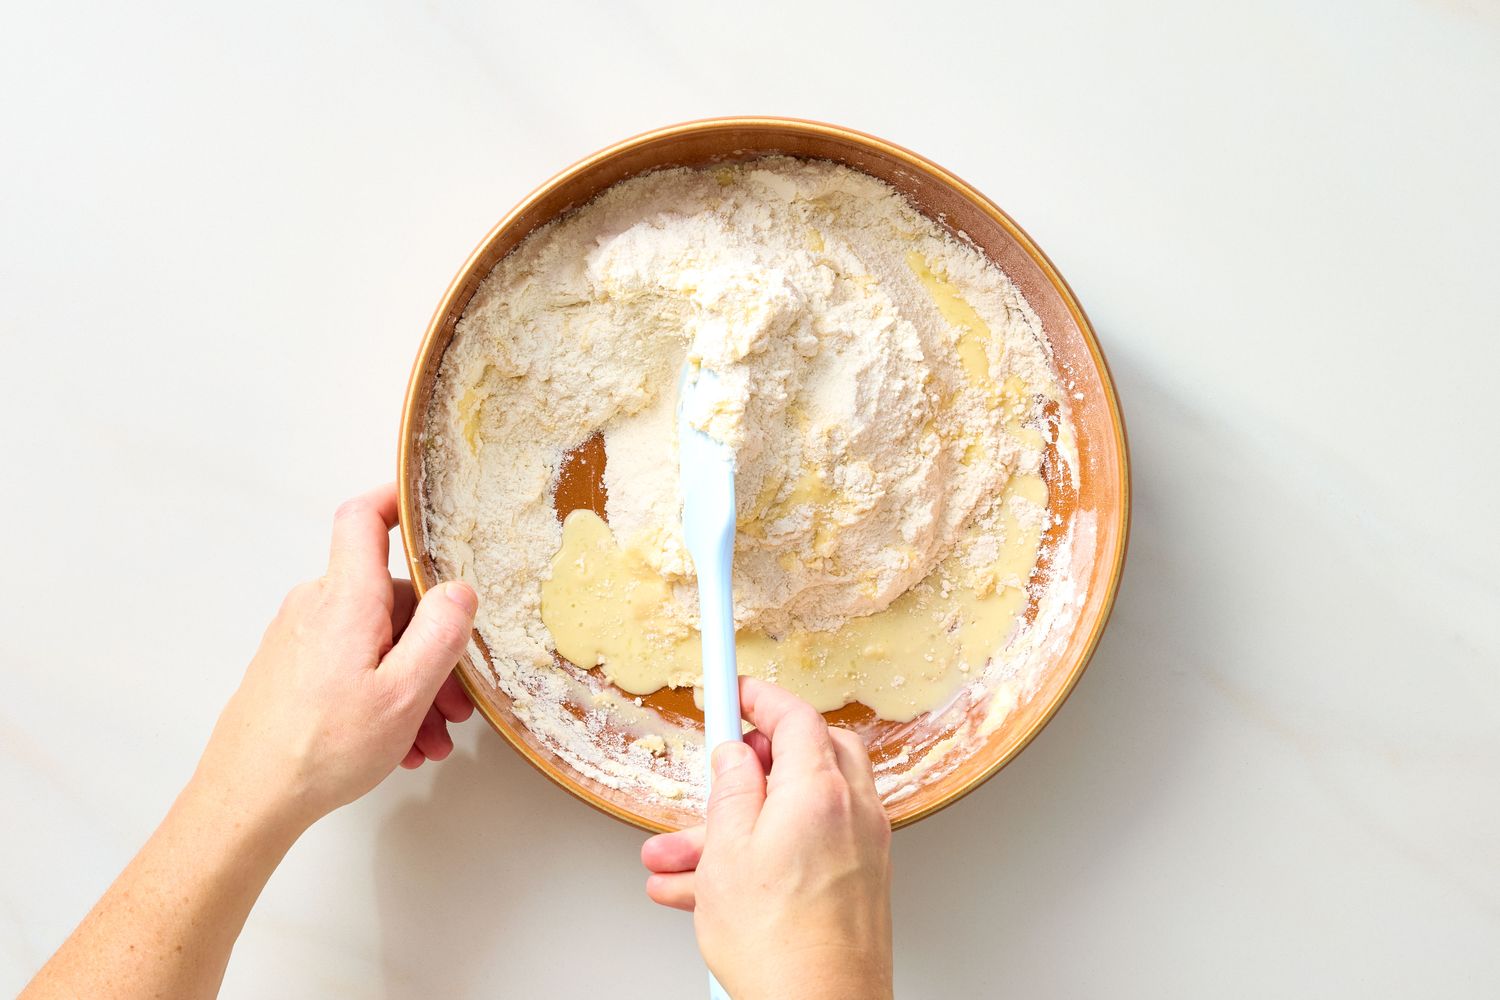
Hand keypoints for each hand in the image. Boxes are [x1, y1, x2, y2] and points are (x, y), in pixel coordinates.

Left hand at [192, 483, 477, 835]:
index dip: (396, 500)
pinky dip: (380, 694)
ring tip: (429, 738)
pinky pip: (350, 664)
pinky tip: (398, 743)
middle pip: (388, 597)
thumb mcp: (404, 693)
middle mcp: (316, 607)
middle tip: (456, 700)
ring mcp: (298, 639)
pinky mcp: (289, 670)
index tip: (428, 505)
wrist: (246, 799)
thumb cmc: (320, 748)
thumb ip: (440, 633)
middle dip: (433, 644)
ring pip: (374, 640)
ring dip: (411, 682)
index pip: (363, 519)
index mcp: (345, 598)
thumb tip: (460, 590)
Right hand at [640, 678, 893, 999]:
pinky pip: (807, 848)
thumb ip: (730, 791)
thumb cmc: (780, 947)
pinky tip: (709, 888)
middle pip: (806, 756)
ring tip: (678, 859)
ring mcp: (860, 848)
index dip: (760, 697)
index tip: (736, 690)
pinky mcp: (858, 882)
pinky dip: (764, 854)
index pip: (795, 715)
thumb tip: (733, 755)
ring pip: (795, 811)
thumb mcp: (726, 854)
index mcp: (819, 791)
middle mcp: (852, 812)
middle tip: (716, 775)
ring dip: (739, 826)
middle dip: (751, 764)